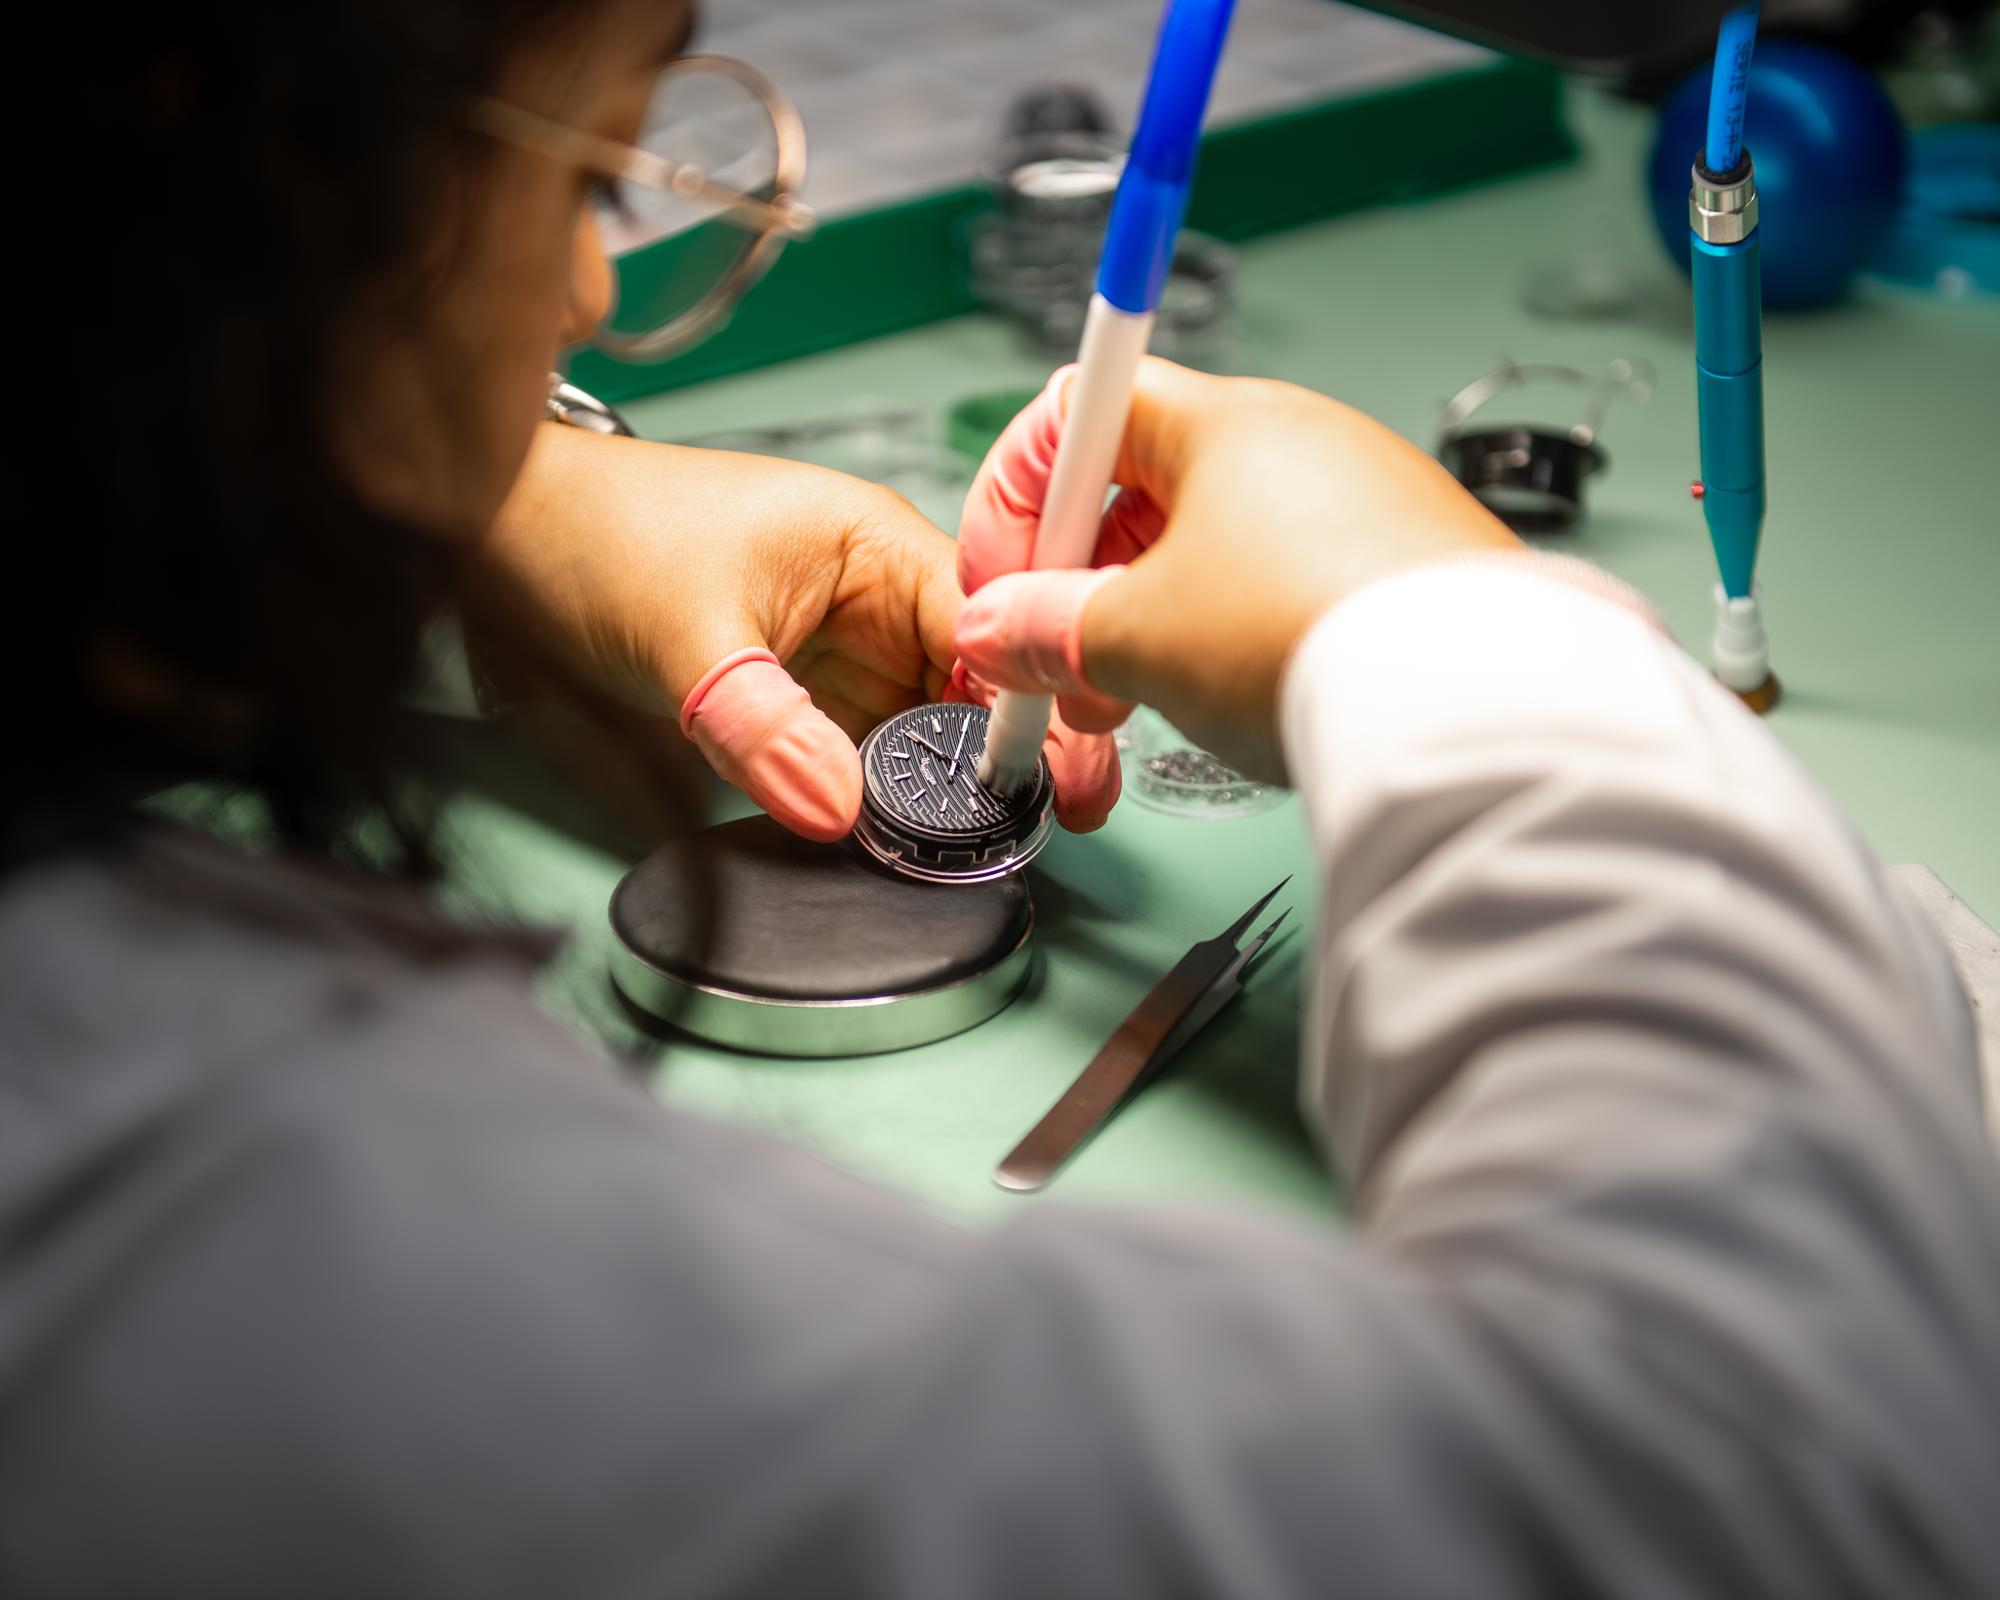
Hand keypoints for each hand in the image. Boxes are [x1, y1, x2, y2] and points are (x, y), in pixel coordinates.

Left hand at [466, 423, 1116, 838]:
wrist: (510, 534)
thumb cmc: (599, 538)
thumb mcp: (685, 636)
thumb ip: (763, 727)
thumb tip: (840, 810)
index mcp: (872, 542)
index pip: (987, 624)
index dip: (1032, 701)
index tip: (1061, 777)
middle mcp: (874, 589)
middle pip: (973, 680)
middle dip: (1006, 752)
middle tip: (1041, 828)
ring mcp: (843, 641)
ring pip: (928, 720)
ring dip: (951, 779)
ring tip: (981, 844)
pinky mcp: (807, 685)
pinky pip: (873, 742)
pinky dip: (892, 787)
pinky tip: (908, 831)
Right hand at [954, 360, 1519, 779]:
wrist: (1473, 702)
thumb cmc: (1312, 634)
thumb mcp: (1137, 637)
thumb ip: (1048, 629)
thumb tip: (999, 629)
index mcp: (1222, 418)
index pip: (1082, 405)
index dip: (1020, 489)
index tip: (1005, 575)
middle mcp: (1297, 438)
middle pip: (1143, 486)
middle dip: (1082, 581)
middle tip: (1063, 666)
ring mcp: (1360, 498)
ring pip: (1214, 544)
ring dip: (1153, 620)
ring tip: (1144, 703)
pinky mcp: (1405, 563)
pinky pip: (1287, 582)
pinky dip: (1236, 635)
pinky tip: (1237, 700)